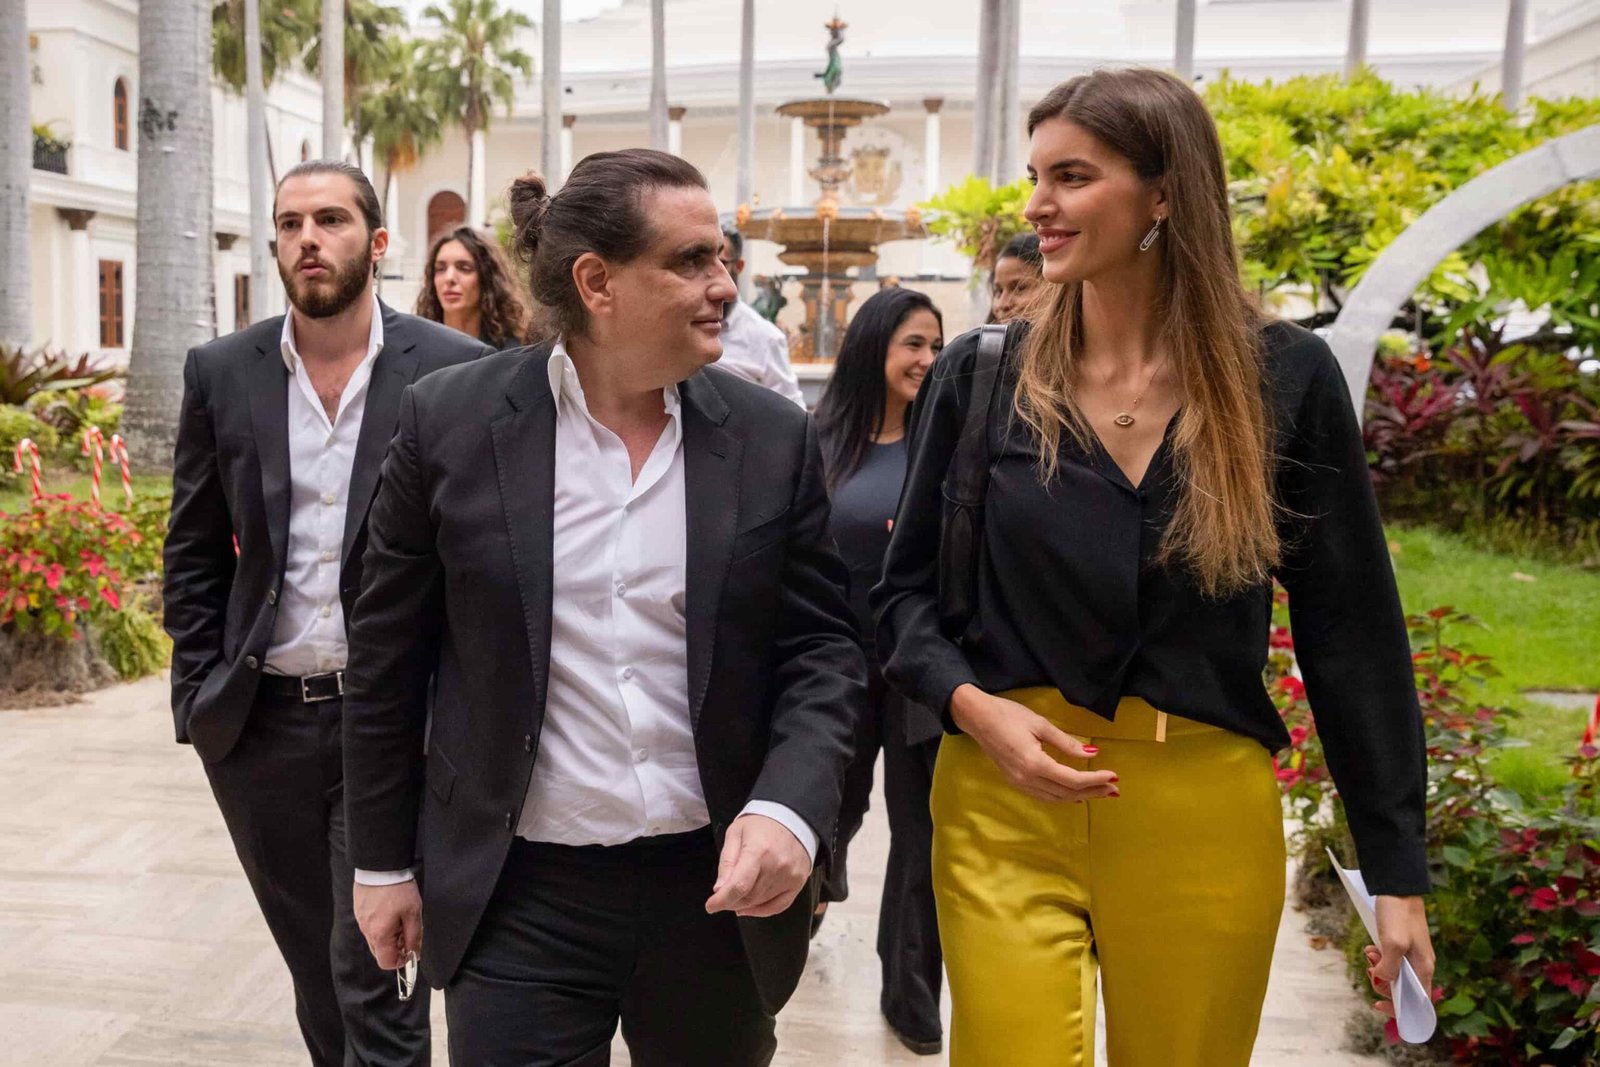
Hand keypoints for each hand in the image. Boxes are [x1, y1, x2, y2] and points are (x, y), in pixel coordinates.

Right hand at [354, 880, 423, 969]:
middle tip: (407, 933)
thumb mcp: (413, 913)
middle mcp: (367, 931)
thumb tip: (415, 954)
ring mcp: (361, 921)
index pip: (386, 963)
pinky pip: (370, 927)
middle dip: (395, 949)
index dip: (401, 962)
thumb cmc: (398, 889)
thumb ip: (414, 936)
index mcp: (380, 934)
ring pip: (375, 940)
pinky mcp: (360, 911)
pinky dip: (381, 926)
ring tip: (400, 918)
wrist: (380, 866)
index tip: (411, 951)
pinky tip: (390, 911)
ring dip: (388, 937)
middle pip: (380, 953)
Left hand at [705, 814, 812, 917]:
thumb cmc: (759, 825)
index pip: (739, 885)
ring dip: (744, 904)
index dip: (722, 900)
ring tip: (735, 896)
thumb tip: (719, 889)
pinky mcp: (798, 883)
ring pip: (760, 903)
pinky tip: (750, 907)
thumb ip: (726, 861)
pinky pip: (778, 906)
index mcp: (758, 851)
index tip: (710, 906)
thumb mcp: (735, 833)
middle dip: (730, 901)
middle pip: (748, 897)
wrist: (792, 817)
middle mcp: (777, 866)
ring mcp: (790, 876)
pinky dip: (761, 911)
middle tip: (722, 896)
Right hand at [949, 684, 1118, 802]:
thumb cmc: (1008, 715)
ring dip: (1081, 796)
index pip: (1072, 779)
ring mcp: (1020, 783)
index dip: (1095, 779)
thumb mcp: (1040, 724)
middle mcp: (1027, 779)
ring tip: (1101, 792)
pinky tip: (1075, 794)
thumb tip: (1093, 754)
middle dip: (1093, 791)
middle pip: (1067, 793)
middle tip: (1114, 789)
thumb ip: (1067, 743)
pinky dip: (1063, 797)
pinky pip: (1045, 796)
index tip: (1113, 775)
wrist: (977, 718)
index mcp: (1034, 763)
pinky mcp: (1016, 782)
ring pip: (1056, 798)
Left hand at [1363, 895, 1434, 1017]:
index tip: (1378, 1005)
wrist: (1398, 887)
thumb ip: (1389, 968)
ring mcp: (1411, 954)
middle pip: (1401, 990)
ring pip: (1393, 974)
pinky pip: (1389, 960)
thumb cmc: (1399, 914)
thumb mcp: (1393, 943)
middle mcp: (1420, 964)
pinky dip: (1378, 958)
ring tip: (1369, 953)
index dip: (1400, 1010)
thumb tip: (1382, 981)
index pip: (1419, 1003)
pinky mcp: (1401, 944)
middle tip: (1370, 969)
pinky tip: (1370, 947)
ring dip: (1377, 969)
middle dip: (1381, 983)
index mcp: (1424, 968)